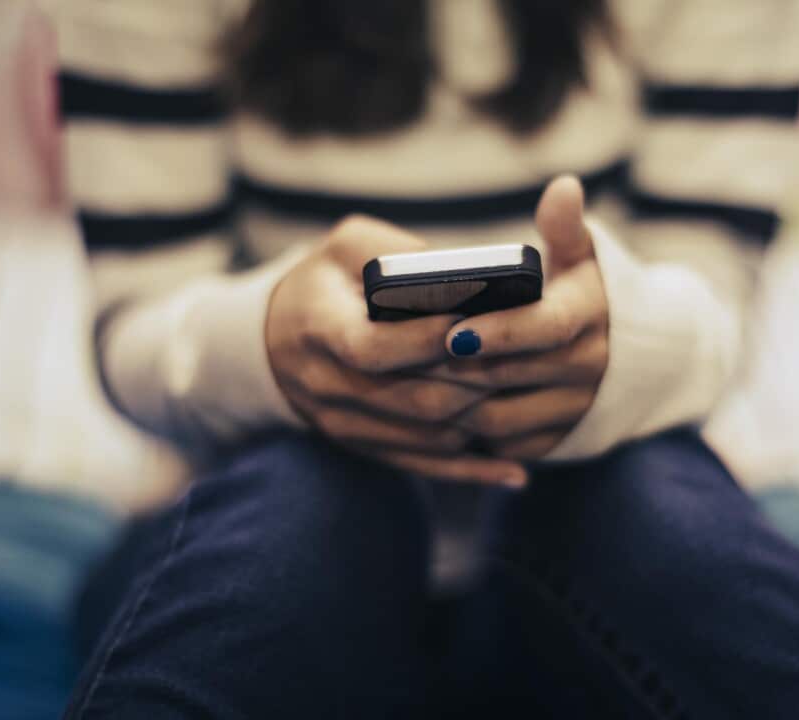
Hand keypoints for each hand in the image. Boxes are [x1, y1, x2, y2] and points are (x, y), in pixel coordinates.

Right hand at [267, 215, 528, 486]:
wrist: (272, 340)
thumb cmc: (325, 282)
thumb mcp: (346, 247)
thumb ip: (398, 253)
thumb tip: (468, 278)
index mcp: (319, 329)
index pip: (373, 348)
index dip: (425, 341)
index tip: (475, 324)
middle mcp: (328, 385)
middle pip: (413, 399)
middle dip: (473, 383)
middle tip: (524, 364)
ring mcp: (346, 425)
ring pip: (426, 438)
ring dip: (480, 422)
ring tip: (526, 402)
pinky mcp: (365, 448)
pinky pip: (423, 467)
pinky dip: (470, 471)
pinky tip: (513, 471)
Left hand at [424, 176, 608, 458]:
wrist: (636, 356)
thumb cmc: (588, 293)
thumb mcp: (585, 256)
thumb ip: (567, 225)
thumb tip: (564, 187)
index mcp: (590, 317)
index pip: (542, 327)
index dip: (498, 331)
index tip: (454, 329)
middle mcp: (588, 368)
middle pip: (507, 376)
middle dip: (452, 369)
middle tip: (401, 358)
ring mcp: (572, 410)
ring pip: (498, 418)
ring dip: (450, 404)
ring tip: (408, 382)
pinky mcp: (557, 441)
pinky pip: (503, 445)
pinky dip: (466, 434)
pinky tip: (431, 412)